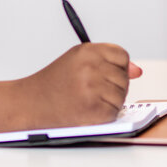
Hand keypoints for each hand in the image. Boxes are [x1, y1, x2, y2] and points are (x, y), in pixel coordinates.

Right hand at [20, 43, 140, 128]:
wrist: (29, 104)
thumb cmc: (53, 84)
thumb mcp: (78, 62)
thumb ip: (109, 62)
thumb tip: (137, 71)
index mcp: (87, 51)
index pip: (122, 56)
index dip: (116, 68)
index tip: (105, 74)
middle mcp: (90, 67)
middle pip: (124, 78)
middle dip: (113, 87)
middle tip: (90, 91)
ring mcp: (92, 88)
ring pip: (122, 96)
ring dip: (109, 102)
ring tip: (87, 100)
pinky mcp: (93, 109)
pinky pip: (115, 112)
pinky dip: (105, 116)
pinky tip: (87, 111)